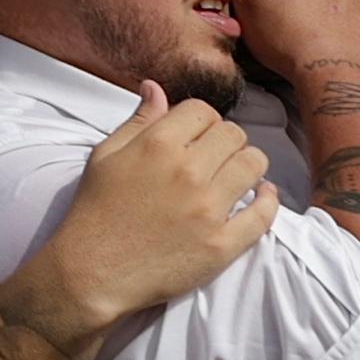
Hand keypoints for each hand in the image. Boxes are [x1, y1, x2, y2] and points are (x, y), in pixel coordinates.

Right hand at [17, 85, 272, 340]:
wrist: (91, 272)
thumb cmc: (95, 211)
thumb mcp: (105, 156)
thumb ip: (137, 121)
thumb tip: (156, 87)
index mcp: (158, 144)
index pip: (203, 111)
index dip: (201, 120)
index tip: (196, 136)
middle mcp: (188, 171)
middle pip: (233, 135)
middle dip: (226, 141)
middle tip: (215, 158)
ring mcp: (208, 210)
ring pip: (253, 165)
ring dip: (248, 165)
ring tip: (237, 175)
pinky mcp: (221, 245)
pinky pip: (262, 214)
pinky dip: (268, 200)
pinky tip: (262, 195)